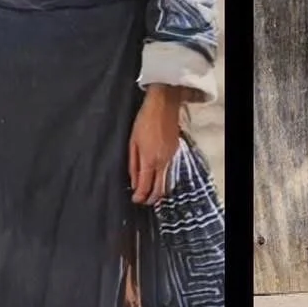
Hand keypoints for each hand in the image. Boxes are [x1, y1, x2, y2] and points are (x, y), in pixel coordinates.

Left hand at [129, 86, 182, 205]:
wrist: (163, 106)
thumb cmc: (144, 121)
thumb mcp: (132, 142)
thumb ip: (133, 164)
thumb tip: (134, 182)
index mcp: (150, 159)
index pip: (146, 186)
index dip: (140, 196)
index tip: (135, 199)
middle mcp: (163, 161)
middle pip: (160, 189)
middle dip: (151, 198)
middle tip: (143, 201)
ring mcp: (171, 157)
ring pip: (166, 181)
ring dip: (158, 189)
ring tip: (149, 191)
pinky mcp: (175, 151)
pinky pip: (169, 170)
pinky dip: (162, 177)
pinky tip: (156, 176)